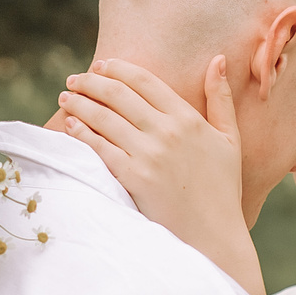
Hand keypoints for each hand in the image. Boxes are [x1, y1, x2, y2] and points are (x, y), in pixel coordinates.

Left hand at [57, 58, 262, 294]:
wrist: (214, 235)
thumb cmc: (222, 189)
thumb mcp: (229, 139)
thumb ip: (220, 98)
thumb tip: (218, 59)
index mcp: (188, 118)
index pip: (145, 80)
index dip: (118, 68)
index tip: (101, 65)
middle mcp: (167, 131)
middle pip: (118, 93)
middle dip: (91, 81)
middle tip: (75, 78)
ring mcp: (149, 154)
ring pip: (104, 117)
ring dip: (80, 102)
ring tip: (66, 97)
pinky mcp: (133, 178)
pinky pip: (99, 147)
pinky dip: (81, 132)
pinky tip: (70, 124)